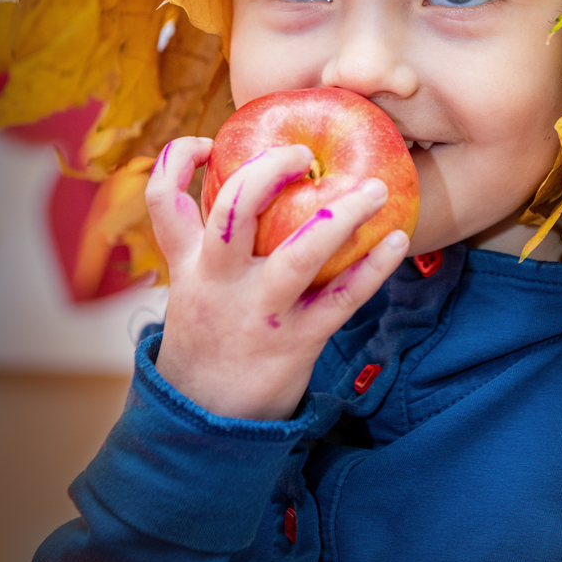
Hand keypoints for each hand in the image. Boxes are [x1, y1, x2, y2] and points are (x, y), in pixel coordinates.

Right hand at [145, 136, 409, 419]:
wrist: (207, 422)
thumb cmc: (209, 337)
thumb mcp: (190, 290)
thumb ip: (207, 243)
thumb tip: (250, 183)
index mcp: (188, 264)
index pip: (163, 199)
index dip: (177, 157)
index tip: (208, 140)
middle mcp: (219, 282)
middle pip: (232, 211)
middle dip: (267, 171)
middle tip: (302, 155)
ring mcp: (261, 312)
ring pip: (298, 254)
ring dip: (340, 216)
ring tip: (373, 188)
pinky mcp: (298, 341)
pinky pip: (343, 298)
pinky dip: (375, 267)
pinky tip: (398, 239)